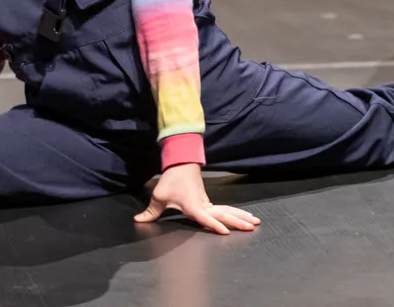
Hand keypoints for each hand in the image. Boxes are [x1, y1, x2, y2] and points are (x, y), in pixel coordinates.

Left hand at [133, 163, 260, 234]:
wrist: (181, 163)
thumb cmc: (170, 180)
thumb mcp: (158, 196)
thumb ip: (150, 212)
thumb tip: (138, 221)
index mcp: (192, 205)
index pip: (204, 217)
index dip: (213, 224)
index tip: (225, 231)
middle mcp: (203, 205)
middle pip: (223, 214)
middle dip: (237, 220)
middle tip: (252, 226)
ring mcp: (208, 203)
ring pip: (227, 211)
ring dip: (241, 216)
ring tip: (255, 222)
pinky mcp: (208, 202)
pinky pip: (225, 209)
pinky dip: (236, 213)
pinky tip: (246, 218)